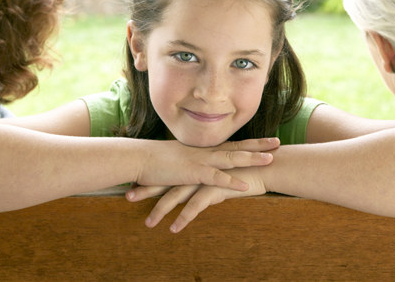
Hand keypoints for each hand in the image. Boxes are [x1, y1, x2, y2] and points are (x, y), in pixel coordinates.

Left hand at [128, 166, 267, 232]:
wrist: (266, 165)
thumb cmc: (244, 170)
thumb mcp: (220, 173)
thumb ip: (206, 180)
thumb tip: (197, 191)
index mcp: (196, 165)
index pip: (169, 173)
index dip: (152, 179)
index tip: (134, 185)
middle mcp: (197, 170)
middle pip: (167, 182)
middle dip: (147, 191)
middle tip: (128, 197)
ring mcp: (205, 179)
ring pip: (177, 196)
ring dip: (161, 210)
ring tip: (148, 223)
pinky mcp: (215, 189)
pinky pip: (195, 206)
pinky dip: (184, 218)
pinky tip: (174, 229)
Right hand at [134, 138, 277, 192]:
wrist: (140, 158)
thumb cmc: (157, 160)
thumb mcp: (179, 160)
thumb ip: (193, 164)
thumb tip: (201, 169)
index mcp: (204, 150)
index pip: (232, 143)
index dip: (250, 142)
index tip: (266, 140)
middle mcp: (205, 152)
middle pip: (237, 147)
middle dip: (258, 145)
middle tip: (277, 142)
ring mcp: (200, 161)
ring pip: (231, 158)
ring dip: (251, 158)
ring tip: (270, 159)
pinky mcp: (192, 173)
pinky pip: (215, 178)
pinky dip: (230, 181)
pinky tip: (245, 185)